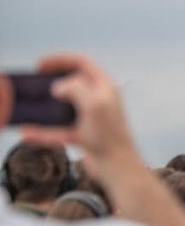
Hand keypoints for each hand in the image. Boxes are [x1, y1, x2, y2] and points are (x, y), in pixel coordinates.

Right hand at [19, 54, 139, 182]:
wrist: (116, 166)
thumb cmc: (109, 135)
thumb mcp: (93, 104)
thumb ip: (76, 88)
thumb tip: (58, 86)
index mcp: (105, 87)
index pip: (83, 63)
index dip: (61, 60)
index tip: (40, 64)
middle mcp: (98, 99)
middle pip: (72, 82)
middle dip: (52, 80)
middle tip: (34, 82)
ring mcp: (90, 117)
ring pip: (63, 106)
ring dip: (45, 106)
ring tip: (28, 105)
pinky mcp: (82, 134)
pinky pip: (57, 130)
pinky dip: (42, 131)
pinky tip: (27, 132)